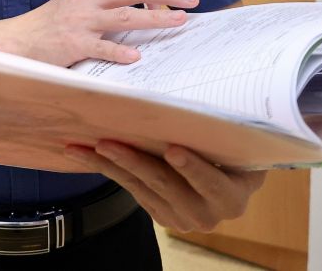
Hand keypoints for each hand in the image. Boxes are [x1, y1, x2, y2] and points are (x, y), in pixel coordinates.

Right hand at [0, 0, 198, 66]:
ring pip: (126, 16)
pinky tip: (136, 58)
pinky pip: (103, 47)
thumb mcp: (74, 3)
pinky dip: (121, 52)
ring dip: (157, 19)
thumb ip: (101, 1)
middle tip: (191, 0)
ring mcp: (80, 21)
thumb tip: (136, 7)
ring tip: (179, 22)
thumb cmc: (47, 24)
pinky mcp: (73, 44)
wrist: (15, 39)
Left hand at [65, 141, 265, 231]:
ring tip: (84, 147)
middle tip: (108, 143)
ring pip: (141, 187)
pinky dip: (108, 169)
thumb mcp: (237, 147)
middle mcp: (207, 215)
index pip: (212, 184)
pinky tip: (85, 154)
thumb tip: (208, 103)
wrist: (227, 179)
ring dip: (111, 164)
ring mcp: (180, 218)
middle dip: (134, 162)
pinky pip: (130, 189)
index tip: (173, 150)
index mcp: (232, 198)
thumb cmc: (232, 153)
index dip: (193, 169)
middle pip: (166, 185)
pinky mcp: (159, 214)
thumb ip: (225, 136)